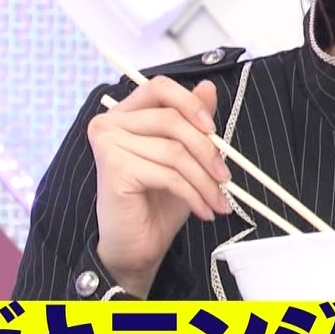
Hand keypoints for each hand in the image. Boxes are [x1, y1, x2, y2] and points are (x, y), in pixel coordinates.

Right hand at [87, 75, 232, 296]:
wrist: (136, 246)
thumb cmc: (157, 202)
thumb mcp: (183, 157)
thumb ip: (192, 122)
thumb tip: (208, 87)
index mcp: (126, 114)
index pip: (159, 87)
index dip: (190, 103)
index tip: (213, 130)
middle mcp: (110, 123)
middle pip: (172, 119)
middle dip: (207, 151)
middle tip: (225, 178)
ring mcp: (108, 143)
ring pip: (174, 150)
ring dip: (204, 180)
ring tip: (218, 201)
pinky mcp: (114, 168)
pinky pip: (168, 174)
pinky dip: (193, 194)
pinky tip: (202, 210)